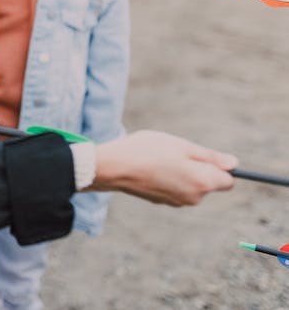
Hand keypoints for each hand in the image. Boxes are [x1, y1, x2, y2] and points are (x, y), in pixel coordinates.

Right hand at [89, 130, 236, 205]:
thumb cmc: (148, 151)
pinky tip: (151, 168)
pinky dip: (168, 179)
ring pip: (190, 186)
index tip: (201, 155)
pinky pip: (174, 189)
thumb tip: (234, 164)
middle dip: (198, 169)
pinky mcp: (162, 202)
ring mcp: (177, 202)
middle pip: (207, 183)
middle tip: (176, 152)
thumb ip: (210, 157)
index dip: (218, 166)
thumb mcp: (182, 146)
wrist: (114, 168)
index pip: (228, 180)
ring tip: (160, 159)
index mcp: (203, 182)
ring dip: (181, 174)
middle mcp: (194, 197)